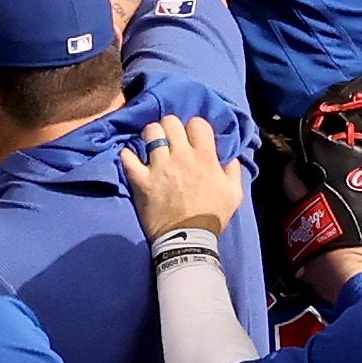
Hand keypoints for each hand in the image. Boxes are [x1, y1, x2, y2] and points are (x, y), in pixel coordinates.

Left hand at [121, 112, 242, 242]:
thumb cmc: (212, 217)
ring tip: (150, 144)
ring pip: (150, 133)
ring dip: (150, 135)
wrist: (188, 240)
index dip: (194, 127)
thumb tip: (230, 158)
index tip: (192, 136)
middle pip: (171, 122)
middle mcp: (181, 156)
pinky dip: (127, 156)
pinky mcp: (142, 181)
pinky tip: (130, 157)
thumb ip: (232, 172)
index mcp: (204, 157)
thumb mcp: (234, 194)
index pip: (197, 123)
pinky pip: (128, 159)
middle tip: (169, 138)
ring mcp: (159, 168)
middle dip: (170, 127)